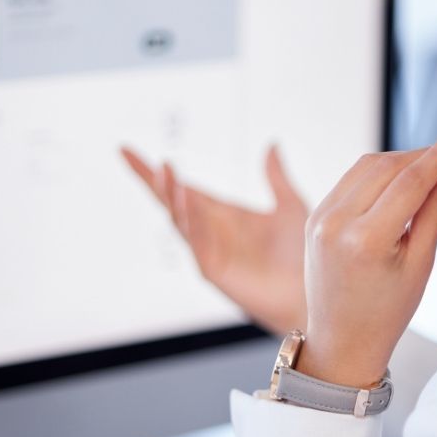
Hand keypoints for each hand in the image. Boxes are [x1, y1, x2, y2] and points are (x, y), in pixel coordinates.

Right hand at [121, 145, 308, 334]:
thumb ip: (276, 177)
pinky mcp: (213, 271)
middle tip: (132, 154)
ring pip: (178, 220)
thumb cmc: (301, 255)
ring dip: (171, 195)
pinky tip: (187, 199)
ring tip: (166, 170)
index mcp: (221, 214)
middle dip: (152, 180)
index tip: (125, 149)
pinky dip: (190, 220)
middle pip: (170, 201)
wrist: (311, 292)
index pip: (181, 187)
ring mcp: (207, 251)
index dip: (154, 171)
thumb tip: (272, 143)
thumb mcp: (290, 206)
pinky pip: (196, 242)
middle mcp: (208, 231)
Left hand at [297, 131, 436, 387]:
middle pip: (387, 166)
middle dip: (422, 156)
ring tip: (429, 170)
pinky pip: (349, 180)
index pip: (410, 180)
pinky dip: (376, 173)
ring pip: (366, 166)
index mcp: (366, 239)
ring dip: (399, 161)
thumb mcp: (420, 263)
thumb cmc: (384, 312)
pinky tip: (398, 182)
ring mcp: (320, 218)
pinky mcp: (313, 216)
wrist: (342, 340)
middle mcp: (337, 223)